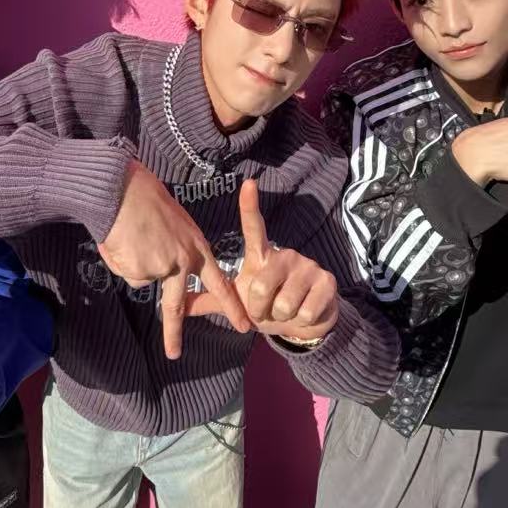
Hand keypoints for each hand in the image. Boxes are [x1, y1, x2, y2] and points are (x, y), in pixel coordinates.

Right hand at [99, 161, 250, 359]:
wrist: (124, 192)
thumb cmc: (144, 198)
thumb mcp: (171, 222)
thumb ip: (170, 249)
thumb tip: (153, 270)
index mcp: (195, 247)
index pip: (217, 282)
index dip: (229, 304)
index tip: (242, 324)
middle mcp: (182, 262)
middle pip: (174, 305)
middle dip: (173, 333)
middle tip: (173, 354)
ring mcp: (162, 269)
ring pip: (140, 277)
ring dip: (130, 261)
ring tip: (126, 235)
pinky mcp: (141, 271)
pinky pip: (125, 270)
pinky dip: (119, 258)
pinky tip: (121, 239)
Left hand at [185, 180, 339, 343]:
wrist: (306, 324)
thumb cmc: (268, 307)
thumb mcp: (241, 302)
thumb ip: (213, 301)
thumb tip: (180, 304)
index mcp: (262, 256)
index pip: (254, 227)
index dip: (250, 206)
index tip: (248, 183)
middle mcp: (285, 254)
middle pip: (261, 287)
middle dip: (260, 309)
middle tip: (268, 309)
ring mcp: (308, 266)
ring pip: (283, 304)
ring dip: (281, 317)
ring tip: (287, 310)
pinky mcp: (327, 282)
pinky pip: (304, 312)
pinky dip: (301, 321)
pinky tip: (306, 312)